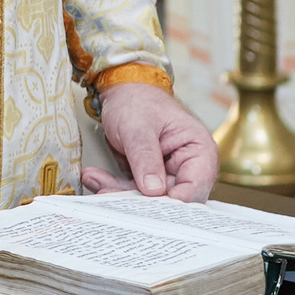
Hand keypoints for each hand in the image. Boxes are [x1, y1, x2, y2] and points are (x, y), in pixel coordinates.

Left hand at [82, 80, 218, 200]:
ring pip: (148, 200)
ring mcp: (168, 175)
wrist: (122, 91)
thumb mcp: (139, 127)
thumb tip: (154, 190)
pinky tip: (94, 178)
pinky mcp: (148, 178)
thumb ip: (146, 157)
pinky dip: (112, 186)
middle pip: (170, 199)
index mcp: (200, 152)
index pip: (195, 188)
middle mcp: (188, 168)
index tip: (148, 202)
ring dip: (119, 192)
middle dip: (138, 199)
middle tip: (109, 193)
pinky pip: (133, 191)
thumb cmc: (139, 101)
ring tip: (94, 180)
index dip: (174, 201)